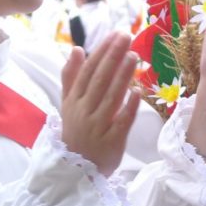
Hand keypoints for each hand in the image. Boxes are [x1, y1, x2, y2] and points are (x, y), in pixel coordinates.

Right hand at [60, 32, 140, 174]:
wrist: (75, 171)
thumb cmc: (76, 132)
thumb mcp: (68, 104)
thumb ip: (71, 77)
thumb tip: (76, 49)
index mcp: (74, 101)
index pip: (87, 71)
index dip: (101, 52)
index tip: (114, 34)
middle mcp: (84, 111)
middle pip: (99, 80)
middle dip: (112, 56)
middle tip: (126, 36)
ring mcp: (98, 126)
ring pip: (110, 97)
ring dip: (122, 76)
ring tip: (134, 56)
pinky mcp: (112, 141)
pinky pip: (121, 121)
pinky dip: (129, 107)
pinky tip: (138, 92)